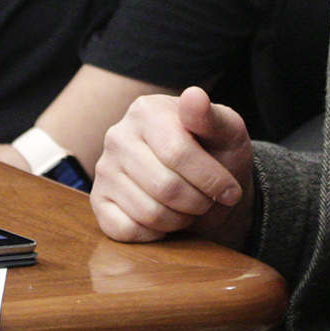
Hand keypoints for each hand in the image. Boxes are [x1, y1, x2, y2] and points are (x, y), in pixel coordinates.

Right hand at [91, 87, 253, 246]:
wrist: (203, 182)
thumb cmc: (216, 153)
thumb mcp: (227, 133)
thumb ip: (212, 117)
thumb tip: (194, 96)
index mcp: (147, 110)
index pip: (178, 153)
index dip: (211, 180)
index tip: (230, 190)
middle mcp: (118, 136)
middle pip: (165, 187)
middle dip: (198, 202)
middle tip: (208, 199)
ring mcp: (104, 168)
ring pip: (147, 213)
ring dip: (180, 220)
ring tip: (188, 207)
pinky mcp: (99, 200)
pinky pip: (125, 230)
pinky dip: (154, 234)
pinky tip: (164, 219)